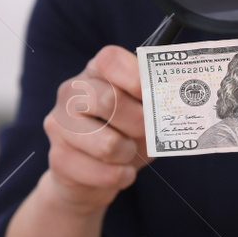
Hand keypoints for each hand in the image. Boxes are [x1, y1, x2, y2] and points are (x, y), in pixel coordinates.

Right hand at [40, 46, 147, 214]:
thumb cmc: (123, 135)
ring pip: (108, 144)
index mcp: (94, 72)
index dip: (137, 77)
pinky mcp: (58, 158)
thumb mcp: (142, 112)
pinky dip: (122, 176)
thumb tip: (179, 99)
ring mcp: (59, 124)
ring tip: (128, 153)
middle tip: (147, 131)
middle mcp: (71, 92)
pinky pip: (104, 173)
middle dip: (140, 122)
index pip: (110, 60)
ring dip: (129, 154)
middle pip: (110, 101)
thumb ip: (155, 100)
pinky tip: (118, 171)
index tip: (154, 96)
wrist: (90, 176)